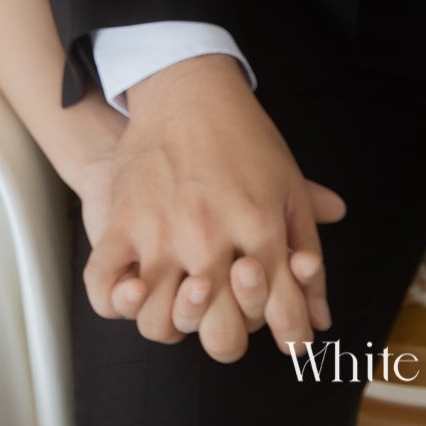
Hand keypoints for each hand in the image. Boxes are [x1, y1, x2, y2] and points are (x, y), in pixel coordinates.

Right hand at [81, 55, 345, 364]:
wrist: (186, 88)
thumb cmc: (243, 137)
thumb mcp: (289, 186)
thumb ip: (307, 252)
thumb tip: (320, 317)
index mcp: (259, 229)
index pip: (279, 314)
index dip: (288, 334)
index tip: (284, 333)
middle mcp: (210, 239)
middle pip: (220, 333)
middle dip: (230, 336)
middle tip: (227, 313)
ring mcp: (163, 233)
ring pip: (161, 323)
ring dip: (176, 323)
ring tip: (183, 299)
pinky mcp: (124, 221)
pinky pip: (106, 286)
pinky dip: (116, 301)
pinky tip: (134, 291)